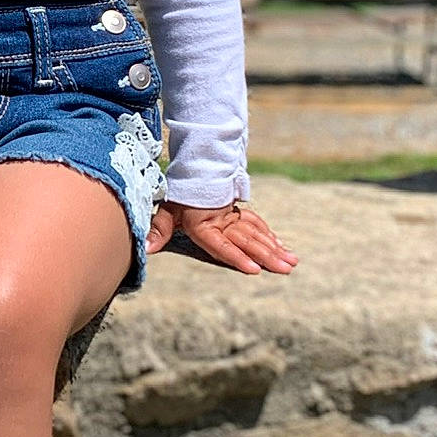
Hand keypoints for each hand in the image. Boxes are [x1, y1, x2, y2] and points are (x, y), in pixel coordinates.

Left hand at [145, 199, 298, 276]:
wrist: (194, 166)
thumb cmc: (179, 192)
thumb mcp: (167, 209)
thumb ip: (159, 229)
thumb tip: (146, 248)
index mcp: (204, 224)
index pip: (222, 245)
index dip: (237, 257)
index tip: (254, 270)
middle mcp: (222, 221)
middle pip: (247, 241)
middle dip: (268, 256)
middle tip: (286, 269)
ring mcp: (233, 216)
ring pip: (257, 233)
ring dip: (274, 248)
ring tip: (291, 262)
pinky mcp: (239, 212)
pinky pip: (257, 224)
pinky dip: (270, 236)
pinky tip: (281, 247)